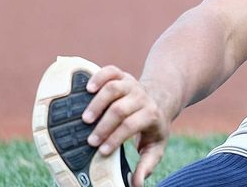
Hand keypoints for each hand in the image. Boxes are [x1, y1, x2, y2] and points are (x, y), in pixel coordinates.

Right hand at [83, 65, 171, 186]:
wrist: (161, 98)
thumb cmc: (153, 126)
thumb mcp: (155, 146)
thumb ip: (146, 164)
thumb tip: (136, 184)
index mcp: (150, 114)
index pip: (132, 125)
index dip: (116, 137)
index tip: (102, 150)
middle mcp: (141, 97)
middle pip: (120, 109)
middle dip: (104, 125)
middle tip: (90, 140)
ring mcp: (132, 84)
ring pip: (114, 88)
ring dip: (98, 103)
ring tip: (85, 118)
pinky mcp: (123, 75)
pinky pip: (111, 71)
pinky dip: (99, 76)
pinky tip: (88, 88)